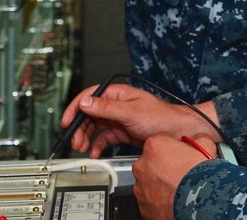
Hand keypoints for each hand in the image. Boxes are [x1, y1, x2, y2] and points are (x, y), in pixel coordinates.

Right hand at [60, 83, 219, 157]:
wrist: (179, 132)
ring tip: (82, 148)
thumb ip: (107, 108)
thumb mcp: (131, 112)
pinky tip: (95, 152)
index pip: (90, 96)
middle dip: (80, 127)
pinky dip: (98, 145)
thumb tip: (86, 102)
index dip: (76, 108)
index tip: (67, 121)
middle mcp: (117, 104)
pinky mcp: (124, 132)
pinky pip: (105, 138)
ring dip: (87, 137)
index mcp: (118, 94)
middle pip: (90, 113)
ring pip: (96, 127)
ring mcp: (120, 118)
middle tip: (75, 140)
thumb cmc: (162, 117)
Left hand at [133, 134, 215, 219]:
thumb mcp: (206, 145)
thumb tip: (198, 140)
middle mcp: (142, 165)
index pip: (161, 140)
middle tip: (180, 172)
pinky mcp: (142, 206)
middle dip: (163, 166)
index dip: (174, 147)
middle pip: (151, 161)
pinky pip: (149, 200)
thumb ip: (197, 139)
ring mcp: (140, 187)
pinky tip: (173, 200)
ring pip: (149, 182)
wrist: (197, 201)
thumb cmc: (198, 174)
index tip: (181, 154)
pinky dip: (159, 200)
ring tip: (177, 188)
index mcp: (154, 146)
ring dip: (160, 184)